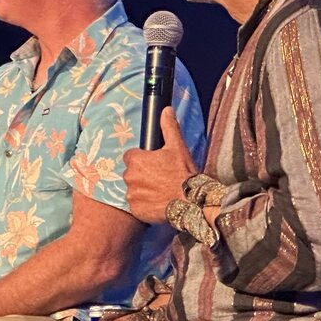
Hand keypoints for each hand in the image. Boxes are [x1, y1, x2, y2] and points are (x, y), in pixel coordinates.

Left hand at [121, 108, 197, 224]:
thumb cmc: (184, 174)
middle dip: (142, 175)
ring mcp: (131, 194)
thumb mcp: (177, 148)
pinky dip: (144, 204)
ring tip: (160, 191)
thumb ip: (169, 128)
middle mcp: (129, 176)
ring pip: (133, 189)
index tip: (155, 164)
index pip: (131, 157)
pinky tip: (157, 202)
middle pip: (132, 173)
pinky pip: (136, 205)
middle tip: (160, 179)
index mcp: (136, 160)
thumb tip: (166, 111)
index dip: (143, 159)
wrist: (191, 202)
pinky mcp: (134, 209)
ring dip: (143, 190)